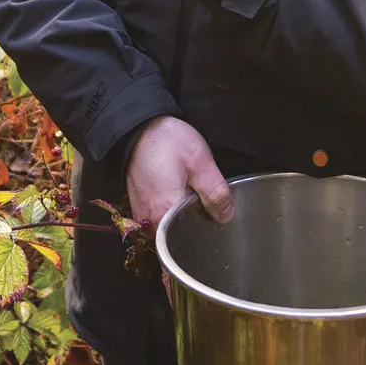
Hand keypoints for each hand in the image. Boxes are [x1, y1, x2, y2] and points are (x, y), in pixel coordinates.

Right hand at [126, 115, 234, 229]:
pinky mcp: (140, 208)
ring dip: (183, 214)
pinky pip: (161, 218)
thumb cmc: (167, 141)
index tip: (211, 208)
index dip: (207, 224)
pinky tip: (176, 190)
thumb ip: (215, 192)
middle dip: (196, 220)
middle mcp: (150, 221)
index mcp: (165, 213)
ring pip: (171, 227)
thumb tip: (226, 216)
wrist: (140, 127)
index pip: (192, 237)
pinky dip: (171, 209)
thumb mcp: (200, 162)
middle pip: (181, 234)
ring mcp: (143, 216)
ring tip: (187, 189)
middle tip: (200, 193)